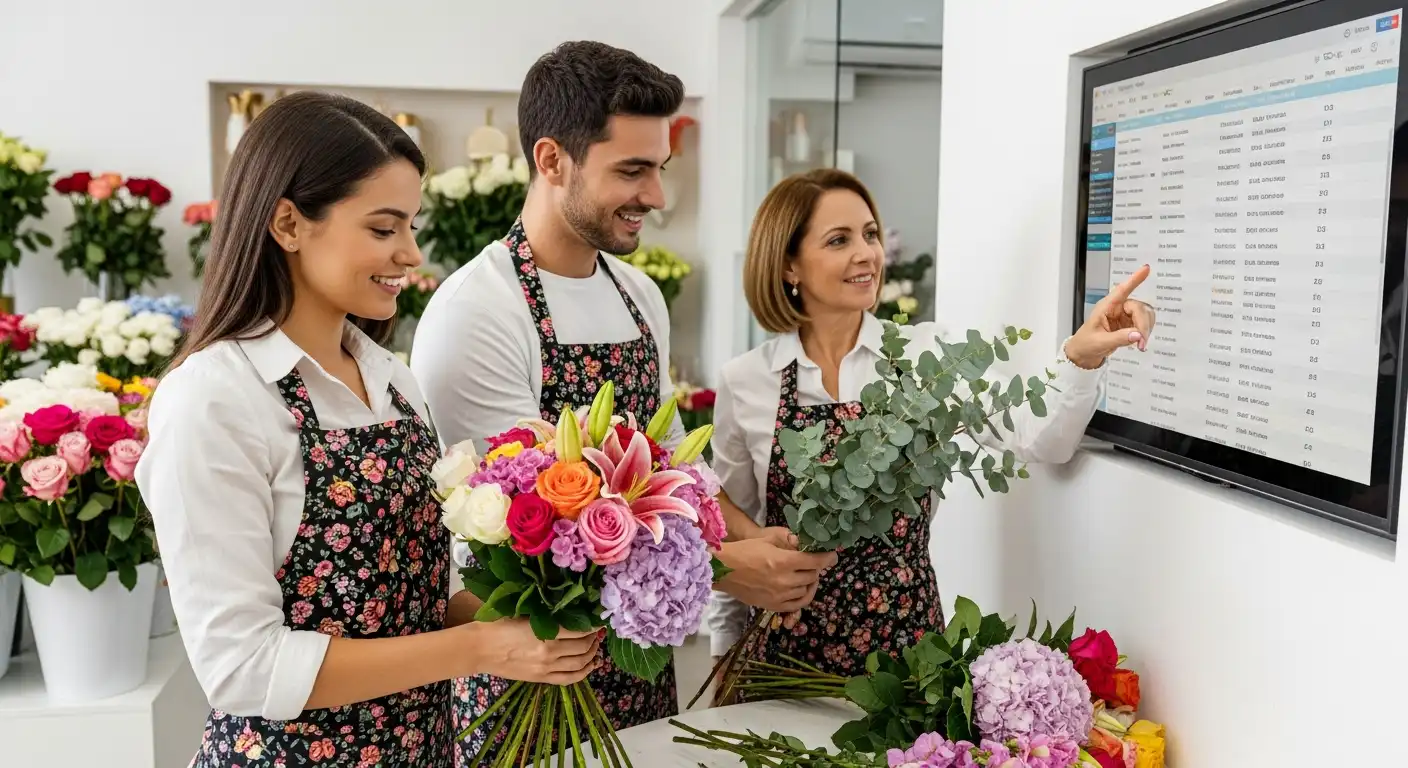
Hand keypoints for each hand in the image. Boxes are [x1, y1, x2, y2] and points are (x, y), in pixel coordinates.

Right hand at [466, 620, 601, 684]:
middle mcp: (550, 653)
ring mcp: (546, 668)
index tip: (598, 621)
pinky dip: (584, 672)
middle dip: (594, 640)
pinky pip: (569, 679)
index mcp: (546, 633)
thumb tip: (569, 612)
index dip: (593, 626)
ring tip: (595, 647)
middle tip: (597, 633)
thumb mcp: (526, 614)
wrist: (479, 649)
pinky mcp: (540, 679)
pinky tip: (591, 665)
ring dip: (592, 655)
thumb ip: (548, 616)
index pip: (580, 631)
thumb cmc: (499, 626)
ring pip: (580, 664)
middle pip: (583, 648)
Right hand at [717, 526, 837, 611]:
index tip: (833, 556)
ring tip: (805, 574)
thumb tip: (807, 543)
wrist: (723, 570)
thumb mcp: (768, 540)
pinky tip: (802, 589)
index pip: (814, 561)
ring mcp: (779, 596)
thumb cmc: (744, 551)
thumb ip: (790, 543)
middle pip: (812, 576)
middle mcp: (784, 581)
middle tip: (813, 562)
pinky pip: (796, 604)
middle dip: (815, 568)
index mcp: (783, 562)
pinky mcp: (773, 606)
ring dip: (809, 581)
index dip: (827, 558)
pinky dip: (803, 596)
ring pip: (806, 590)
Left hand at [1066, 263, 1156, 368]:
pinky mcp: (1130, 324)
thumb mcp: (1100, 342)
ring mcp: (1124, 316)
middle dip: (1144, 324)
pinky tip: (1139, 342)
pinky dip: (1145, 332)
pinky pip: (1144, 323)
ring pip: (1145, 315)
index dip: (1134, 280)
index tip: (1146, 268)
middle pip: (1139, 308)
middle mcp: (1117, 308)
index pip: (1121, 290)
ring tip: (1140, 344)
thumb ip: (1119, 338)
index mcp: (1106, 307)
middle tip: (1142, 341)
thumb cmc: (1085, 344)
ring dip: (1146, 329)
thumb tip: (1137, 334)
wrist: (1083, 355)